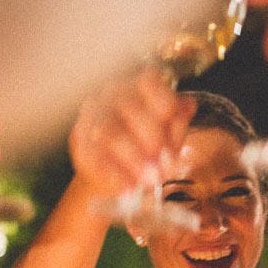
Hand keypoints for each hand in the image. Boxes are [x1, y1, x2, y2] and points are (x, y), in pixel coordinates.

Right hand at [67, 69, 195, 197]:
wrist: (117, 169)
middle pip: (129, 107)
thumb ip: (178, 120)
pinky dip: (113, 174)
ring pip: (109, 131)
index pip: (149, 80)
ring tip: (150, 180)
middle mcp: (112, 94)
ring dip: (132, 158)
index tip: (173, 122)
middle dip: (151, 138)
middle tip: (165, 164)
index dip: (163, 101)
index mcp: (138, 86)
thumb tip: (186, 107)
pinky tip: (129, 187)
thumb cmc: (148, 143)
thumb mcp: (170, 132)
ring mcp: (92, 116)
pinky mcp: (80, 141)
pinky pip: (93, 155)